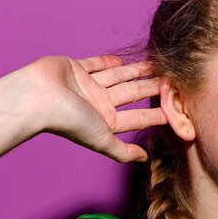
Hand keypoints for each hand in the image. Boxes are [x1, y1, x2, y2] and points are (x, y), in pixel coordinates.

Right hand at [26, 54, 166, 162]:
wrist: (39, 98)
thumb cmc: (70, 121)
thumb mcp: (102, 140)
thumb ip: (123, 151)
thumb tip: (145, 158)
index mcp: (106, 122)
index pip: (138, 118)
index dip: (157, 113)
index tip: (178, 107)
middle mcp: (98, 104)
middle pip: (132, 95)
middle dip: (151, 88)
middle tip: (173, 79)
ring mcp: (87, 86)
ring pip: (118, 77)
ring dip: (136, 72)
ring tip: (157, 65)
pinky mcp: (75, 68)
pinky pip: (95, 64)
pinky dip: (108, 62)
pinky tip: (123, 60)